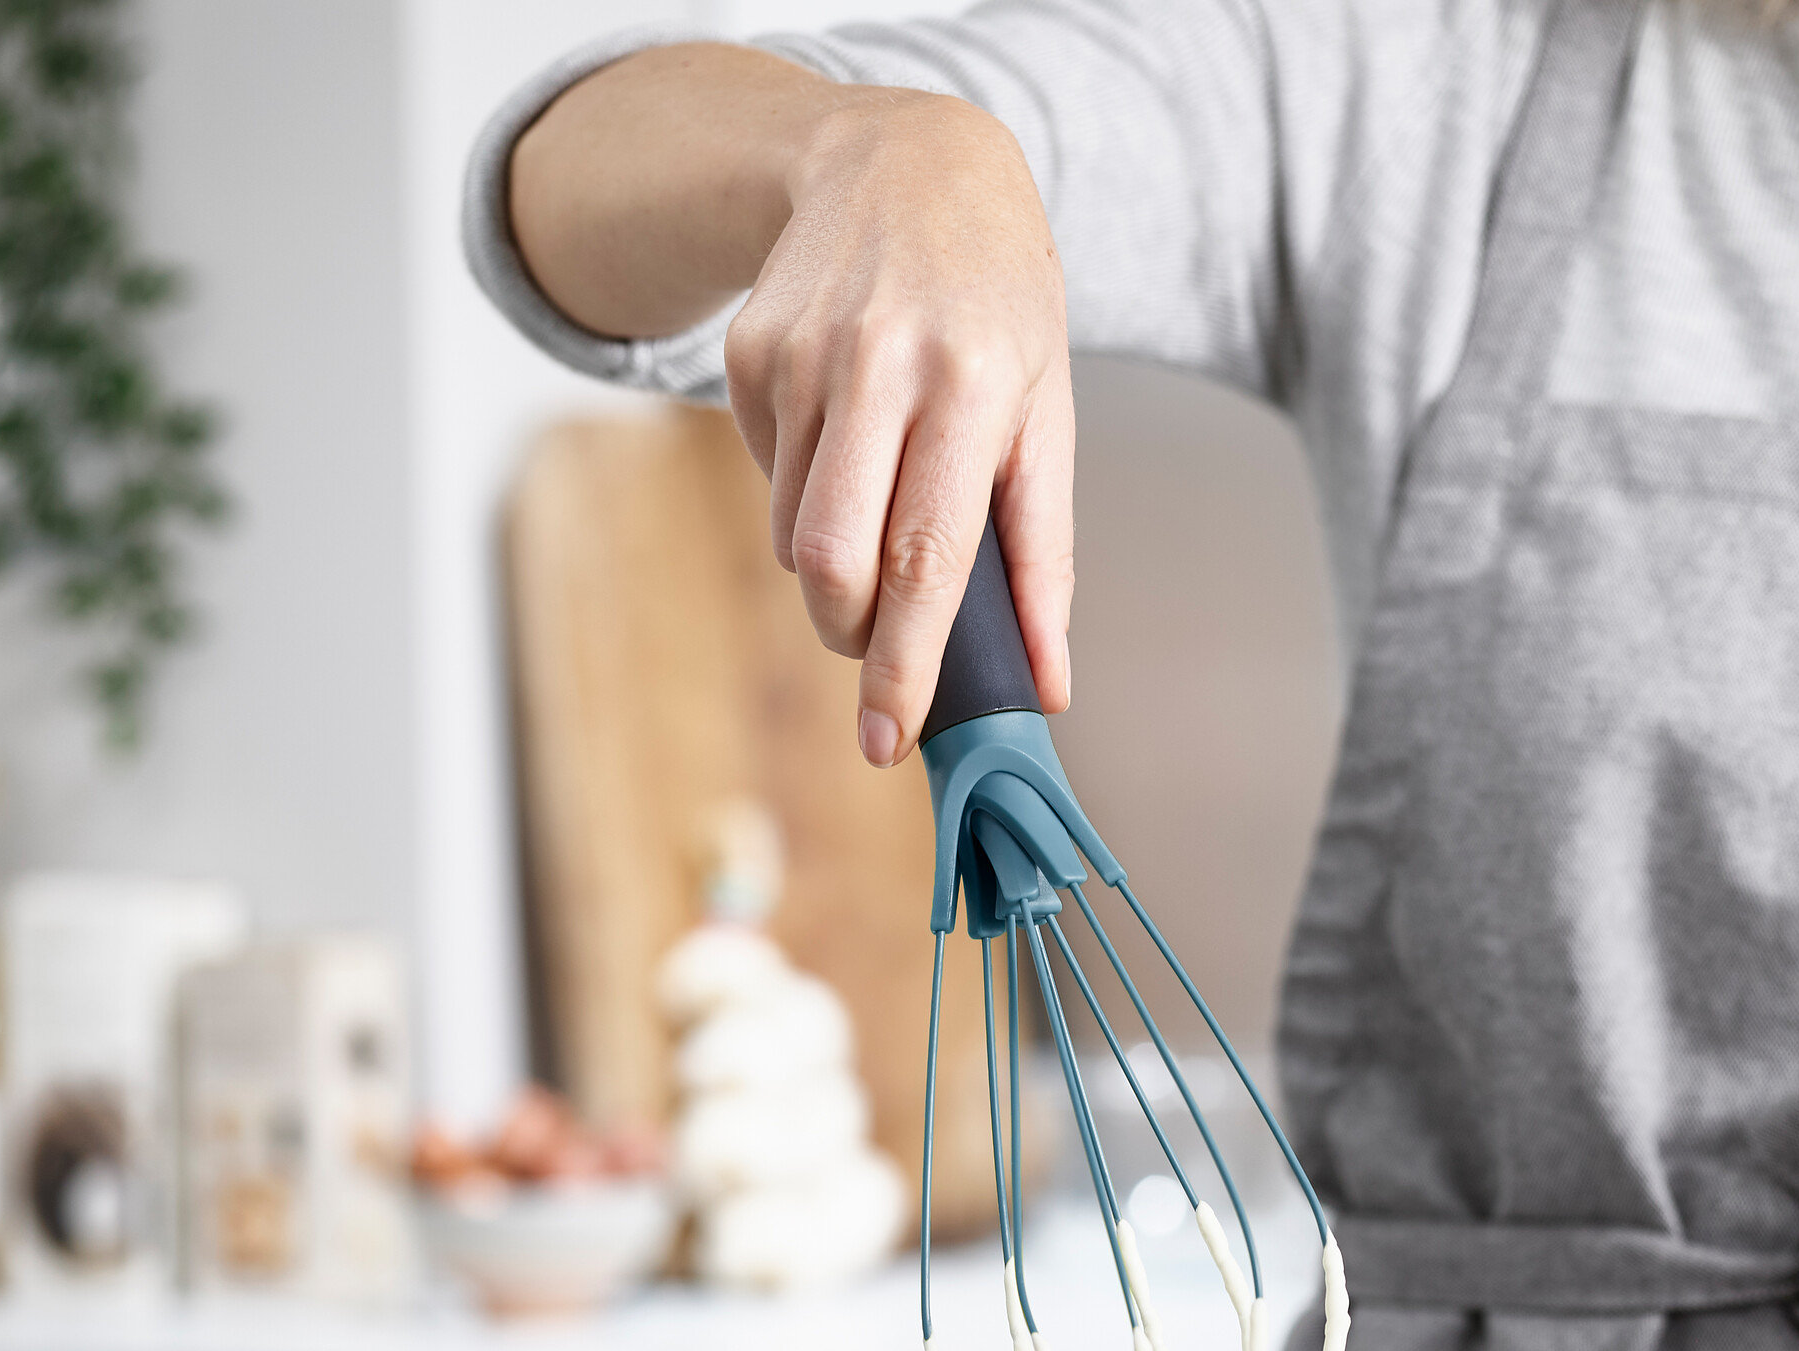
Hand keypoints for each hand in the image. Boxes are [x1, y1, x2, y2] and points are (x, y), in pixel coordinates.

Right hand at [723, 87, 1072, 766]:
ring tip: (882, 494)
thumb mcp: (1049, 413)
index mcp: (973, 387)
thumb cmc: (998, 305)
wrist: (905, 163)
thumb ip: (1045, 556)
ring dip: (833, 562)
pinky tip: (847, 432)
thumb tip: (1048, 686)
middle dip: (849, 632)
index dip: (903, 662)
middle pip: (832, 560)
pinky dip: (806, 494)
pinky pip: (768, 478)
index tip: (885, 738)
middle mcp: (880, 365)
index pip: (927, 557)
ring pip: (793, 533)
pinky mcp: (748, 351)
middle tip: (877, 640)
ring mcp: (802, 355)